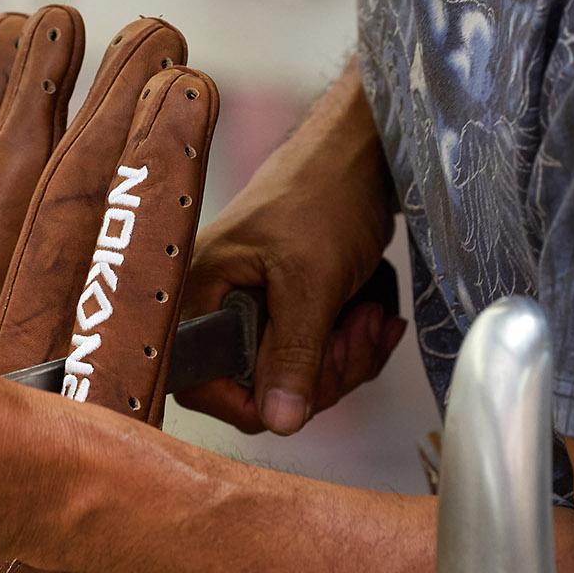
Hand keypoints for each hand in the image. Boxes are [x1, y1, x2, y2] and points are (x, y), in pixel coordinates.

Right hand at [179, 57, 406, 435]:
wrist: (364, 150)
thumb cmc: (325, 193)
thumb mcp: (312, 279)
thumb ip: (293, 354)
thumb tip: (280, 422)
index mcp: (198, 293)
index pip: (203, 383)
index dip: (257, 397)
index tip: (308, 385)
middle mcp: (218, 305)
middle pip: (261, 387)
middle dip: (322, 369)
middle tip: (359, 330)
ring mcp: (257, 307)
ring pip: (297, 375)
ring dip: (346, 355)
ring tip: (373, 314)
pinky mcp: (290, 305)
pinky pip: (318, 353)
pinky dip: (353, 341)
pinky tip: (375, 311)